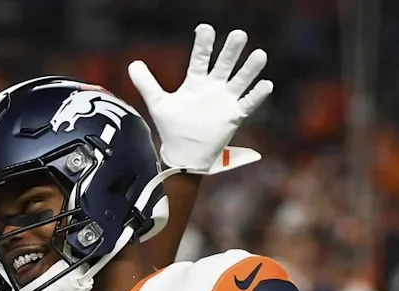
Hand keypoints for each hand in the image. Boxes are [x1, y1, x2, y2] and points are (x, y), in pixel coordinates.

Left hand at [129, 24, 272, 173]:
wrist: (184, 154)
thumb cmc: (172, 128)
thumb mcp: (158, 104)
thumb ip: (146, 83)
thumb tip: (132, 64)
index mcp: (196, 81)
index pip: (200, 58)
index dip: (203, 44)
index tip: (204, 28)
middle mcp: (213, 87)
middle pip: (224, 64)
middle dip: (231, 51)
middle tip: (239, 35)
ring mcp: (225, 100)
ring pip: (240, 80)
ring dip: (250, 69)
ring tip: (259, 55)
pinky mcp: (234, 115)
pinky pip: (248, 103)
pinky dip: (257, 95)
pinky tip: (266, 85)